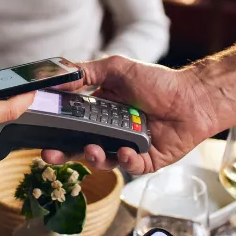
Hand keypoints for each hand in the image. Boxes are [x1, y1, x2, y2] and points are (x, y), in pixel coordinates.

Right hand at [41, 55, 217, 174]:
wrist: (193, 97)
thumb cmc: (158, 81)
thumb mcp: (117, 68)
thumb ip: (86, 72)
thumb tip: (55, 76)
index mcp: (101, 112)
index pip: (72, 125)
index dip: (56, 131)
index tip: (42, 134)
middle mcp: (111, 132)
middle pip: (81, 148)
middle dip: (64, 154)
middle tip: (50, 155)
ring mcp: (128, 148)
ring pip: (104, 161)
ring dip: (95, 158)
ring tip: (93, 149)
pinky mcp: (146, 162)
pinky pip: (131, 167)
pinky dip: (126, 161)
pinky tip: (128, 151)